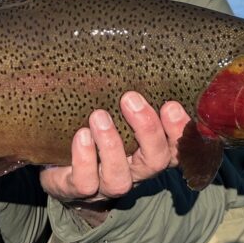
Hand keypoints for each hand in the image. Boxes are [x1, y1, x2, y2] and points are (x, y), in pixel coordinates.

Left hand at [40, 92, 190, 205]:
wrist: (63, 170)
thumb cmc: (97, 130)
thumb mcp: (118, 112)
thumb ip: (130, 96)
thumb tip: (134, 52)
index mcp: (150, 151)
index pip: (178, 147)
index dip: (180, 131)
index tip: (171, 104)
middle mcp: (134, 171)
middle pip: (155, 161)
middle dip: (147, 130)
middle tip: (130, 98)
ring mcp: (107, 183)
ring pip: (119, 178)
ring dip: (111, 145)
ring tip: (99, 116)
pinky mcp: (78, 190)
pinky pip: (85, 182)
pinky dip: (84, 159)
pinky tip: (81, 136)